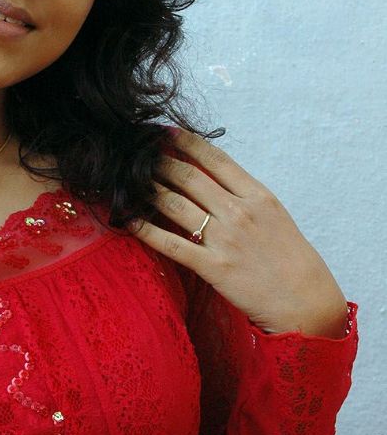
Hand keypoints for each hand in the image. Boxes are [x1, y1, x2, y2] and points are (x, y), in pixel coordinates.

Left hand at [128, 127, 349, 336]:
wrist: (305, 301)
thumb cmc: (291, 259)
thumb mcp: (274, 217)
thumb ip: (245, 197)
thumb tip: (212, 180)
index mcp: (257, 196)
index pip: (216, 160)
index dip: (187, 143)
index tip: (165, 133)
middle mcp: (239, 212)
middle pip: (189, 178)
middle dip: (159, 162)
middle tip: (138, 154)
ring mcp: (225, 239)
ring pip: (175, 204)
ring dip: (148, 189)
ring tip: (128, 180)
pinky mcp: (213, 267)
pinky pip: (172, 244)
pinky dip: (147, 230)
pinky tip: (129, 220)